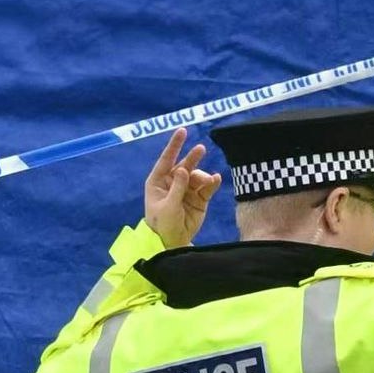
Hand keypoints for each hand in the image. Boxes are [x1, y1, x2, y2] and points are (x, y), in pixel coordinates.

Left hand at [142, 128, 220, 247]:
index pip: (166, 159)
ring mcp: (187, 190)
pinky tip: (215, 180)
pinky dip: (212, 183)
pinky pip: (207, 187)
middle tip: (200, 149)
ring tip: (206, 182)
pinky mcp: (199, 198)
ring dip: (202, 177)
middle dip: (192, 157)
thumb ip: (176, 187)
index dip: (174, 145)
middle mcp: (172, 182)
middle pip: (184, 165)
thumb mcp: (167, 206)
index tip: (182, 131)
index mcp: (158, 182)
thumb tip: (183, 169)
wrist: (173, 241)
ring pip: (198, 176)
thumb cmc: (162, 224)